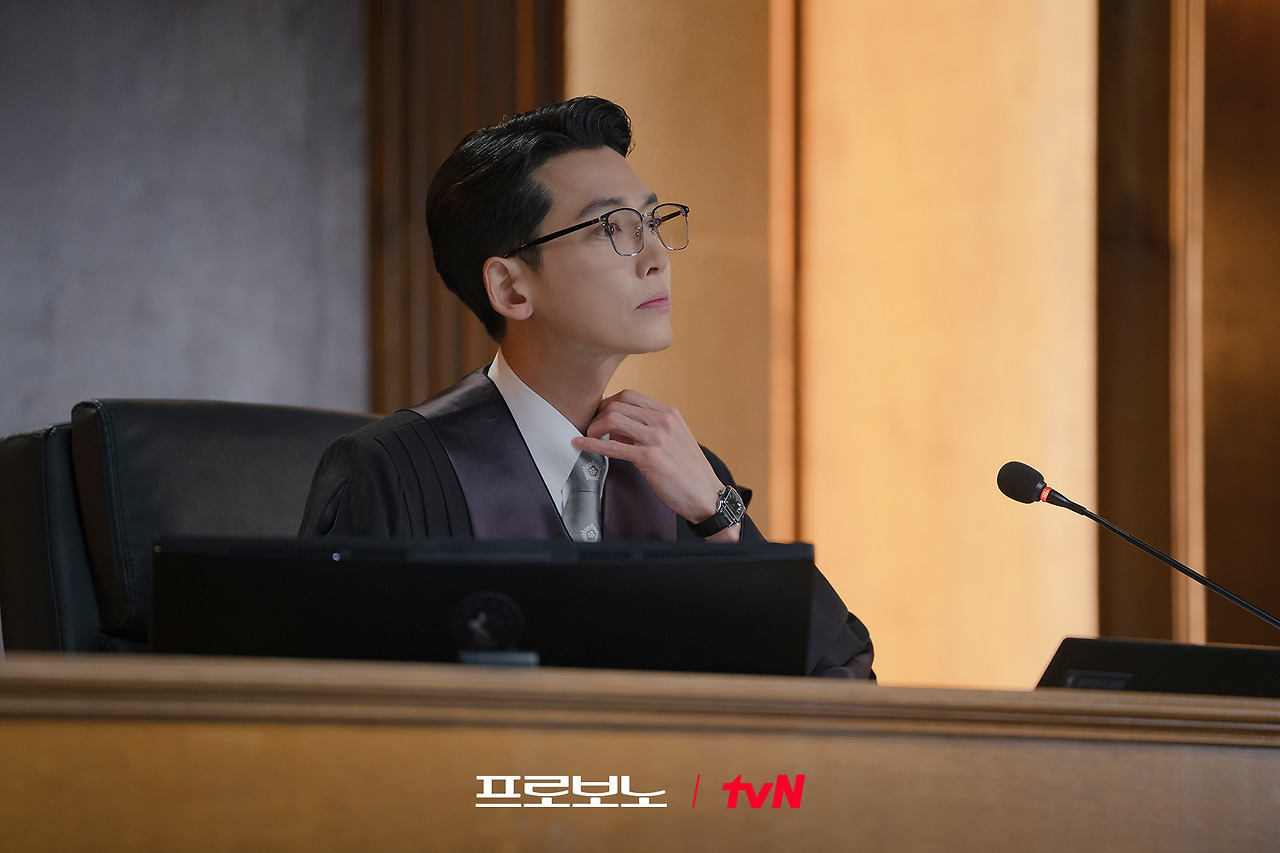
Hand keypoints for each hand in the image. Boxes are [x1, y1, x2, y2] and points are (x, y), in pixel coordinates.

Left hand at [571, 389, 740, 541]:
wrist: (706, 495)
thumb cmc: (688, 471)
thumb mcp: (673, 440)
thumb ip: (647, 430)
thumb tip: (616, 428)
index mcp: (669, 413)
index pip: (630, 395)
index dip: (608, 404)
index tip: (599, 416)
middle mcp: (664, 420)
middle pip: (618, 403)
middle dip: (598, 414)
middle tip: (590, 427)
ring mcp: (657, 438)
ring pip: (613, 418)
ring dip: (594, 427)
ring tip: (589, 437)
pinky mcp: (650, 458)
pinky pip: (613, 447)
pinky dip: (591, 444)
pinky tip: (579, 445)